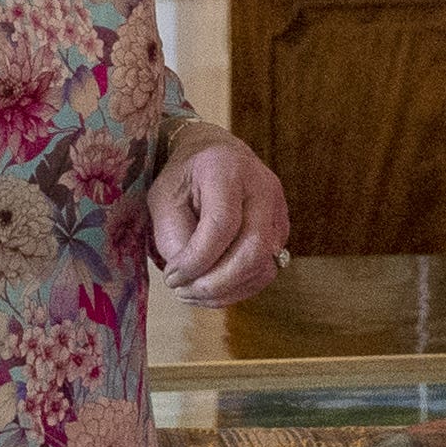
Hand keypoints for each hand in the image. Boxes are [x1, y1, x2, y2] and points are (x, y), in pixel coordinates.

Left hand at [149, 124, 291, 306]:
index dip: (196, 260)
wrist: (215, 154)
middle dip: (216, 283)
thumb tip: (190, 276)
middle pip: (253, 249)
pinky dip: (239, 288)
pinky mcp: (282, 229)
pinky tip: (212, 288)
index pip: (222, 225)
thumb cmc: (184, 178)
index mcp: (228, 170)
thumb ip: (174, 236)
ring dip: (227, 291)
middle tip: (182, 291)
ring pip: (264, 266)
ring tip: (193, 292)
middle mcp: (262, 187)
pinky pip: (267, 270)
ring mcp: (278, 209)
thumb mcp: (164, 198)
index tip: (172, 277)